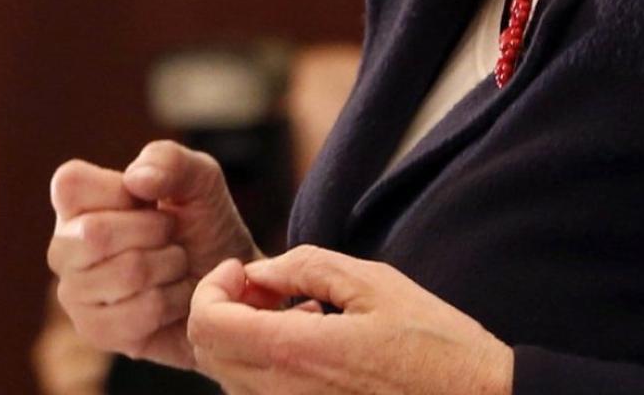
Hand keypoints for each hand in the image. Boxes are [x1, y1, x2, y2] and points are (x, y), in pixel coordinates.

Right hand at [47, 141, 257, 369]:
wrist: (230, 286)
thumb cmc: (205, 227)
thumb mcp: (200, 180)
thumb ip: (169, 161)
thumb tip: (137, 181)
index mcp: (75, 202)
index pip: (70, 184)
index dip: (121, 192)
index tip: (149, 202)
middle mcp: (64, 247)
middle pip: (95, 233)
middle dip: (155, 232)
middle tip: (171, 238)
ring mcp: (74, 293)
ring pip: (125, 273)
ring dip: (169, 268)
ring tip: (175, 267)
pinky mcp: (94, 331)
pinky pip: (135, 316)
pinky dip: (169, 304)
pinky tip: (172, 299)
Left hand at [187, 248, 513, 394]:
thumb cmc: (437, 346)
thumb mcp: (374, 284)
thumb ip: (304, 267)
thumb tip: (258, 271)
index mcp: (295, 352)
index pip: (206, 323)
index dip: (212, 287)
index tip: (243, 270)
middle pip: (209, 352)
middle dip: (225, 308)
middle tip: (268, 287)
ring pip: (231, 377)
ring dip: (246, 337)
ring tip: (300, 314)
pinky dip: (267, 366)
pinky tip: (312, 345)